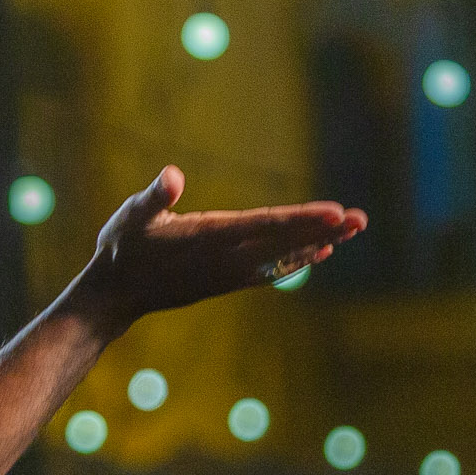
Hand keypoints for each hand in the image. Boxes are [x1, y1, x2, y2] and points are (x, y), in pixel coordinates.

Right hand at [65, 166, 366, 335]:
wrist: (114, 296)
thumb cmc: (121, 248)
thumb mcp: (131, 217)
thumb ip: (154, 197)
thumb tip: (171, 178)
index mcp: (209, 237)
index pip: (265, 225)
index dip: (301, 219)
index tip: (334, 214)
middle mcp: (226, 258)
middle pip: (284, 241)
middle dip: (323, 229)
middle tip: (361, 220)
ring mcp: (229, 272)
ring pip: (283, 256)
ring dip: (318, 242)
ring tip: (352, 231)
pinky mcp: (227, 280)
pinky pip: (271, 270)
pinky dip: (297, 260)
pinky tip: (319, 252)